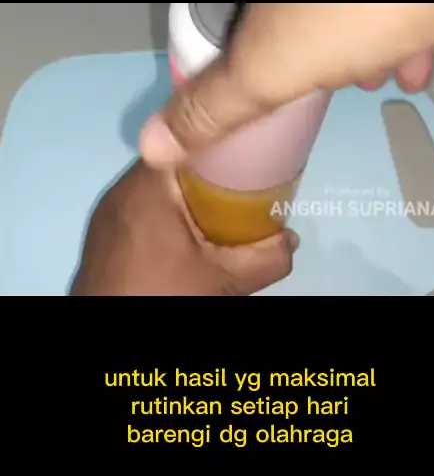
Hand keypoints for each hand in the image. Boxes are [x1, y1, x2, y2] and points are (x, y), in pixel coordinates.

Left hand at [69, 161, 297, 295]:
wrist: (111, 335)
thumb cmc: (163, 294)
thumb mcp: (223, 280)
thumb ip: (264, 257)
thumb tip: (289, 240)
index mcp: (148, 185)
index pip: (189, 139)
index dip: (223, 141)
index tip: (251, 152)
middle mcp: (121, 189)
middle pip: (175, 164)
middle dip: (211, 173)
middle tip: (245, 186)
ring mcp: (108, 212)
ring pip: (158, 187)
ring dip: (189, 195)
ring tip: (224, 210)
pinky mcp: (102, 233)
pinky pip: (142, 208)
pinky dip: (169, 213)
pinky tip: (191, 234)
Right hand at [139, 2, 433, 166]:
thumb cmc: (349, 11)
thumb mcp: (271, 68)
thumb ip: (214, 103)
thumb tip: (148, 147)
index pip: (224, 23)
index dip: (233, 58)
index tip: (255, 89)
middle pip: (284, 12)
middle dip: (306, 53)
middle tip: (319, 84)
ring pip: (341, 6)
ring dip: (358, 45)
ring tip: (371, 79)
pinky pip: (388, 2)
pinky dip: (398, 28)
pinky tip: (414, 62)